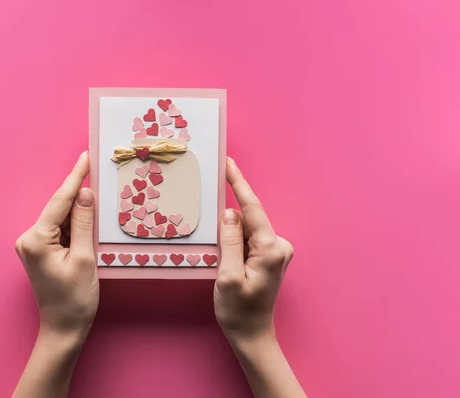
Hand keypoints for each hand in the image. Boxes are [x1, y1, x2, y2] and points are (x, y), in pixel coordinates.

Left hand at [15, 151, 98, 339]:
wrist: (63, 328)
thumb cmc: (75, 299)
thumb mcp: (85, 258)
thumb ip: (84, 223)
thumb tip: (85, 193)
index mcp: (36, 239)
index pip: (59, 201)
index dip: (75, 177)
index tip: (86, 157)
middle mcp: (28, 238)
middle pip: (59, 208)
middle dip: (79, 196)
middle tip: (99, 177)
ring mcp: (31, 244)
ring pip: (60, 219)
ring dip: (79, 215)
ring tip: (97, 214)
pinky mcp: (38, 250)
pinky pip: (59, 230)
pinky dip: (74, 227)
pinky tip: (87, 229)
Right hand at [214, 158, 304, 397]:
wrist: (252, 335)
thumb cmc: (239, 310)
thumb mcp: (228, 276)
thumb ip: (230, 241)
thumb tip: (231, 212)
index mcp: (271, 248)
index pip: (252, 208)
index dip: (238, 183)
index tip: (228, 162)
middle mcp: (279, 245)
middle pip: (248, 220)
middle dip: (229, 225)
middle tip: (218, 249)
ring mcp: (277, 251)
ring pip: (247, 231)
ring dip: (231, 239)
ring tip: (224, 266)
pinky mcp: (270, 257)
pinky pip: (248, 240)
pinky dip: (235, 244)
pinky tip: (228, 263)